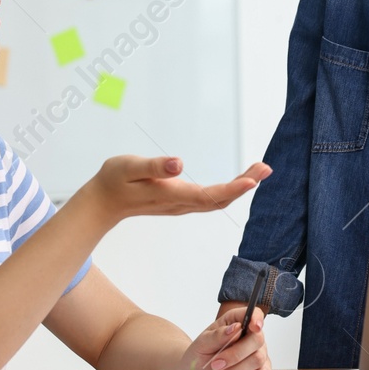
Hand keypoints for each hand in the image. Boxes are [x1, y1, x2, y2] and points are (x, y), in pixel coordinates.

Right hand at [80, 157, 270, 228]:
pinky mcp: (181, 202)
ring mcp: (182, 205)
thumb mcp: (129, 167)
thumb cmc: (114, 181)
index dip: (233, 188)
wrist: (102, 202)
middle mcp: (181, 204)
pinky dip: (229, 190)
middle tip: (266, 167)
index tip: (253, 180)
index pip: (209, 195)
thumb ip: (154, 166)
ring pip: (218, 200)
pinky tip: (239, 181)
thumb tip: (179, 164)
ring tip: (259, 170)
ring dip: (240, 187)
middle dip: (245, 184)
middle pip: (220, 199)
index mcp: (172, 195)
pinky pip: (211, 199)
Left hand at [177, 306, 270, 369]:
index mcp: (237, 322)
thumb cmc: (200, 356)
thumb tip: (235, 328)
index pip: (254, 313)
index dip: (256, 318)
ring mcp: (259, 354)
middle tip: (215, 364)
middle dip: (235, 354)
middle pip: (257, 340)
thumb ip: (217, 335)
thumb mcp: (201, 344)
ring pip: (257, 360)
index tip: (253, 327)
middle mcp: (251, 336)